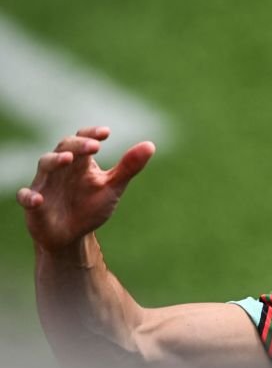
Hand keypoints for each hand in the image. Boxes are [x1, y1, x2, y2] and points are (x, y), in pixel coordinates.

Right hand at [16, 127, 154, 253]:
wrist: (72, 234)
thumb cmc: (91, 206)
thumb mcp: (112, 187)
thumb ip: (129, 167)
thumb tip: (150, 145)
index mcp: (81, 162)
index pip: (83, 139)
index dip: (91, 134)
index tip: (106, 133)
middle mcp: (61, 168)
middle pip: (64, 147)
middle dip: (77, 144)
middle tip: (94, 146)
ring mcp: (45, 184)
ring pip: (45, 165)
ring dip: (55, 161)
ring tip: (68, 159)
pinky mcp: (33, 205)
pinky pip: (25, 196)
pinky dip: (29, 196)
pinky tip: (38, 199)